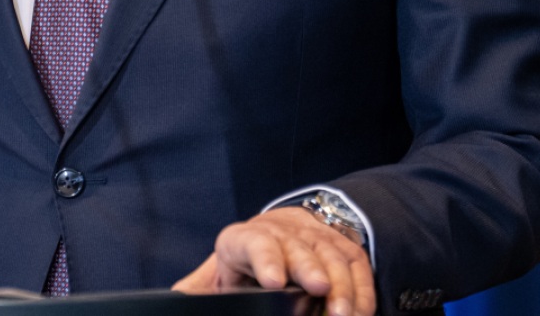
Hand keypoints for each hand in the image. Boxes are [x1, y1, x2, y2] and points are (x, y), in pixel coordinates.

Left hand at [174, 206, 374, 315]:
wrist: (279, 232)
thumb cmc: (245, 264)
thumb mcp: (219, 275)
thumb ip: (200, 289)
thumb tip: (177, 300)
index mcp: (241, 241)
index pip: (251, 242)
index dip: (264, 258)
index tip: (274, 281)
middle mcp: (280, 231)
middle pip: (296, 246)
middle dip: (310, 268)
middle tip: (320, 290)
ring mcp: (313, 235)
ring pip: (331, 253)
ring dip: (342, 285)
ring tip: (343, 314)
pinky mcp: (341, 245)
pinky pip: (356, 264)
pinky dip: (362, 290)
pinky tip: (360, 312)